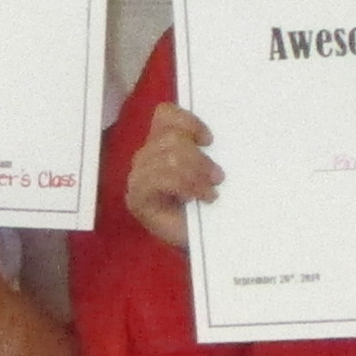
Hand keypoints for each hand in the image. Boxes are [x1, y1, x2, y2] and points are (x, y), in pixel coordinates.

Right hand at [120, 103, 220, 249]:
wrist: (203, 241)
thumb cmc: (205, 204)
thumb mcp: (208, 171)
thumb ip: (204, 151)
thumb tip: (214, 138)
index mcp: (162, 143)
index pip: (165, 114)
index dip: (188, 122)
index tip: (209, 140)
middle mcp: (146, 156)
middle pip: (171, 138)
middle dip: (199, 157)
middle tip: (218, 176)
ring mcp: (138, 177)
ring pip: (169, 157)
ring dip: (195, 174)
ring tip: (211, 191)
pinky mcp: (137, 197)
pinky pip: (160, 179)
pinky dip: (186, 186)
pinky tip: (200, 197)